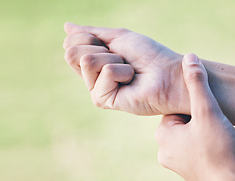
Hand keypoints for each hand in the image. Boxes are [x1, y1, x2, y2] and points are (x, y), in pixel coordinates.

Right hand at [63, 22, 187, 115]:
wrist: (167, 73)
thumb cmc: (148, 55)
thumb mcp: (116, 36)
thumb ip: (90, 33)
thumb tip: (66, 26)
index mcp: (92, 60)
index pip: (71, 43)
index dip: (90, 37)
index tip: (111, 44)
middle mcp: (90, 75)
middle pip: (72, 53)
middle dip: (99, 47)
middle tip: (120, 57)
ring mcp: (94, 88)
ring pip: (87, 61)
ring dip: (113, 59)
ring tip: (128, 70)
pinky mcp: (102, 100)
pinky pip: (104, 73)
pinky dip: (121, 71)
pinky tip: (130, 80)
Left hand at [155, 53, 234, 180]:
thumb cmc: (219, 149)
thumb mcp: (208, 111)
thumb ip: (198, 84)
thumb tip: (189, 57)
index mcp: (162, 133)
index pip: (177, 108)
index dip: (198, 109)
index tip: (210, 115)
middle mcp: (163, 150)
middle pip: (184, 122)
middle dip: (201, 121)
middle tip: (217, 129)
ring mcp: (175, 164)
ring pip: (191, 136)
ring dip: (205, 133)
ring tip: (219, 140)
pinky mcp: (188, 174)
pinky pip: (196, 151)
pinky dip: (207, 147)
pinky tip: (219, 151)